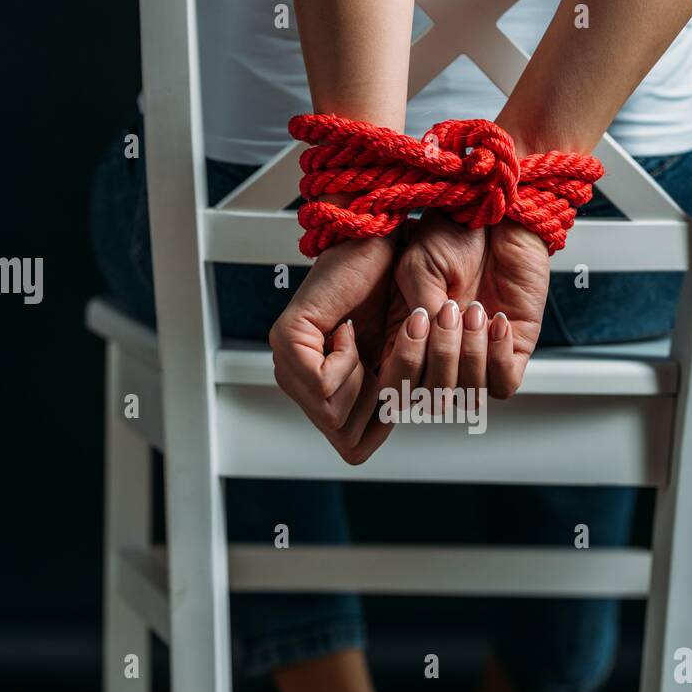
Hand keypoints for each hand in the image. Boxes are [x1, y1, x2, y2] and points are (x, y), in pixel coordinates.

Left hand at [269, 235, 399, 464]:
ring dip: (366, 380)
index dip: (385, 422)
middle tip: (382, 356)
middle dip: (378, 404)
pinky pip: (323, 385)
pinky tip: (347, 330)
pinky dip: (348, 360)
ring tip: (364, 340)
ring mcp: (289, 363)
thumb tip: (393, 430)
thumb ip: (395, 400)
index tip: (392, 377)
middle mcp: (302, 383)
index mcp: (330, 391)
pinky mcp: (286, 340)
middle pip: (346, 438)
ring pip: (334, 417)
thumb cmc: (398, 294)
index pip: (354, 446)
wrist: (381, 245)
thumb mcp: (405, 363)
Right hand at [385, 209, 549, 400]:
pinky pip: (504, 384)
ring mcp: (479, 357)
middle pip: (434, 399)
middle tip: (449, 309)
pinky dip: (498, 358)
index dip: (405, 367)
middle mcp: (442, 356)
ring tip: (474, 309)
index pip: (399, 387)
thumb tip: (424, 343)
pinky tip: (497, 322)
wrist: (499, 214)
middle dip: (441, 356)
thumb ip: (419, 308)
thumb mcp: (419, 267)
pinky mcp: (514, 350)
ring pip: (470, 394)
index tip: (416, 324)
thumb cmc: (454, 234)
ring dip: (470, 354)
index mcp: (410, 342)